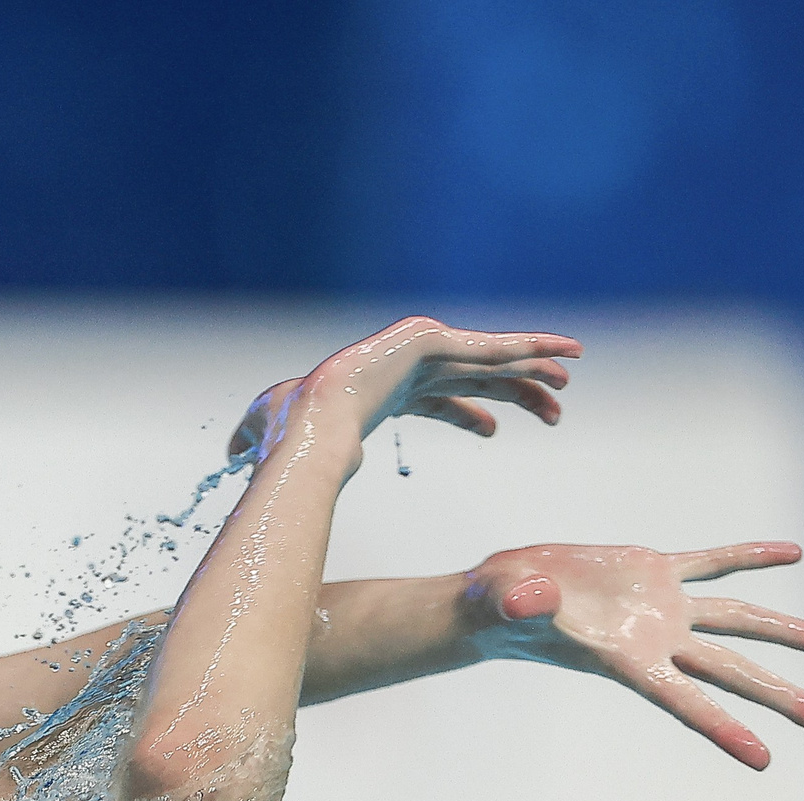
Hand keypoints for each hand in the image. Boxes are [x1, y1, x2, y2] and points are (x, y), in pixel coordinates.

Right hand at [228, 316, 581, 469]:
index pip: (436, 397)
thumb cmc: (286, 436)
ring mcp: (417, 350)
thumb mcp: (273, 438)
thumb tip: (233, 457)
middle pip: (472, 376)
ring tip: (571, 376)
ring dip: (533, 367)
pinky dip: (529, 348)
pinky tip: (565, 355)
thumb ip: (262, 445)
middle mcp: (405, 365)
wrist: (300, 430)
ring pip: (488, 360)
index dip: (469, 412)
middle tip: (554, 407)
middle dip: (513, 390)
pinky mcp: (429, 341)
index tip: (495, 432)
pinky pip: (491, 349)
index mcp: (383, 389)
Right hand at [464, 541, 803, 769]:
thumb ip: (521, 603)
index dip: (721, 728)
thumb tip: (533, 597)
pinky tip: (793, 552)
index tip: (764, 759)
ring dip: (791, 634)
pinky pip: (713, 563)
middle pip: (732, 672)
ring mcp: (660, 607)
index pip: (681, 701)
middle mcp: (654, 641)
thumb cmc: (496, 610)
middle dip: (783, 697)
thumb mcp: (505, 604)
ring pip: (739, 621)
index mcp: (624, 659)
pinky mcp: (654, 570)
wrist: (500, 599)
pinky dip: (751, 557)